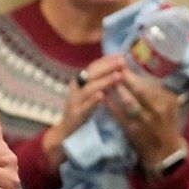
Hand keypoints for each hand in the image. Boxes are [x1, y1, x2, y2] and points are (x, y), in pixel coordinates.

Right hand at [42, 55, 127, 169]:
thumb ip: (99, 83)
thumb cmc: (82, 112)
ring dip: (104, 81)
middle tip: (122, 62)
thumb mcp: (89, 95)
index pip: (92, 67)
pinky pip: (84, 107)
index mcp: (79, 83)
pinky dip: (93, 100)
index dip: (106, 60)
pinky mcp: (75, 115)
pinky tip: (102, 96)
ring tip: (118, 76)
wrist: (66, 133)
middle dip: (107, 67)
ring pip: (89, 89)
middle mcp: (75, 89)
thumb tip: (117, 70)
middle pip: (90, 74)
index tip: (121, 55)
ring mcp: (74, 102)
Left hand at [106, 70, 184, 166]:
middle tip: (111, 67)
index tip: (121, 63)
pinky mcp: (132, 130)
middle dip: (124, 78)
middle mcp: (155, 111)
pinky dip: (109, 104)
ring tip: (105, 78)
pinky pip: (118, 115)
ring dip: (115, 89)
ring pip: (127, 102)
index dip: (133, 74)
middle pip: (138, 91)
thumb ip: (160, 90)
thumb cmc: (167, 122)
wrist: (165, 150)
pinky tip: (102, 95)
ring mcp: (143, 121)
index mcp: (165, 102)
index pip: (148, 85)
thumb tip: (146, 71)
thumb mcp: (170, 105)